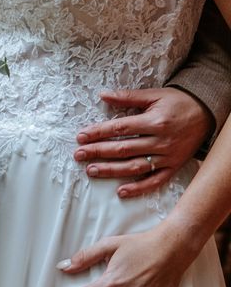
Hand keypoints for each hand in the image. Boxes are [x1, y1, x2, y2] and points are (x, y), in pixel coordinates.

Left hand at [75, 88, 212, 197]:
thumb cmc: (178, 102)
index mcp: (154, 121)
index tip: (80, 137)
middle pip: (124, 149)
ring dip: (111, 170)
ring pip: (135, 167)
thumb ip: (128, 97)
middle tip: (78, 155)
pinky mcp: (173, 167)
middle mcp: (161, 141)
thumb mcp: (155, 95)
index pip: (120, 128)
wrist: (208, 113)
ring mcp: (167, 157)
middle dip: (98, 152)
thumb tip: (103, 95)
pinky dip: (138, 188)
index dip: (98, 133)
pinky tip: (120, 191)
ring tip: (91, 171)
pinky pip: (155, 181)